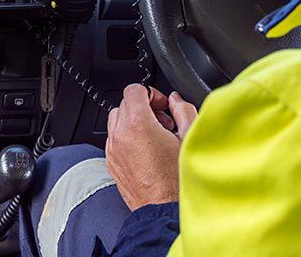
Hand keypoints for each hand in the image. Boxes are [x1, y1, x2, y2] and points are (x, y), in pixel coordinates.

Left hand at [105, 84, 197, 210]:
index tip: (161, 105)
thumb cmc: (177, 180)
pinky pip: (114, 140)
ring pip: (116, 120)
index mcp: (138, 124)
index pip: (134, 89)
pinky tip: (146, 150)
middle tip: (162, 120)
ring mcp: (113, 151)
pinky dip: (127, 137)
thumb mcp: (189, 137)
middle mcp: (120, 135)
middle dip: (144, 107)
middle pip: (125, 103)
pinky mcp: (111, 164)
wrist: (163, 210)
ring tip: (153, 135)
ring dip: (133, 121)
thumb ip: (183, 110)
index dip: (150, 93)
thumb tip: (176, 101)